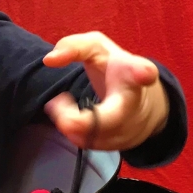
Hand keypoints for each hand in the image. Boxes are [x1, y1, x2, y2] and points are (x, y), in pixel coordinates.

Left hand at [42, 32, 168, 150]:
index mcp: (133, 73)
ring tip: (61, 103)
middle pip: (109, 121)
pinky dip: (71, 130)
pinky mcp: (117, 145)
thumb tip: (49, 60)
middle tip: (54, 105)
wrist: (140, 102)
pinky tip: (69, 116)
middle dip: (78, 120)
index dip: (143, 73)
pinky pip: (86, 142)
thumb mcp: (97, 48)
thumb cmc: (114, 68)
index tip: (144, 73)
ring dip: (67, 121)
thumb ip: (74, 47)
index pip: (143, 71)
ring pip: (90, 136)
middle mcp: (134, 104)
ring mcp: (129, 129)